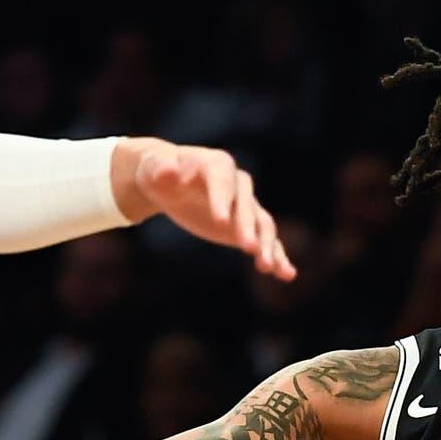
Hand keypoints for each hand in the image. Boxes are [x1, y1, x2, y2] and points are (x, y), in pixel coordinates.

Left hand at [112, 137, 295, 278]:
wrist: (169, 182)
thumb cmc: (158, 173)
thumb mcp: (153, 170)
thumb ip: (161, 170)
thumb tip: (167, 171)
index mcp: (217, 165)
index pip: (223, 182)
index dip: (222, 200)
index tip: (220, 221)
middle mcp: (237, 184)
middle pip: (247, 205)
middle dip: (247, 226)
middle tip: (247, 248)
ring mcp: (245, 206)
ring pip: (262, 225)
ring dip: (266, 244)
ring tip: (266, 267)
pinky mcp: (246, 226)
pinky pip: (265, 241)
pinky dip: (277, 256)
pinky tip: (286, 274)